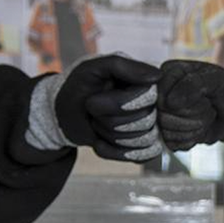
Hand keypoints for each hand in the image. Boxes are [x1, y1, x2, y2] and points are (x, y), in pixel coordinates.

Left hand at [24, 54, 162, 160]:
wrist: (65, 112)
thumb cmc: (79, 86)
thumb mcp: (93, 68)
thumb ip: (124, 66)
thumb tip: (158, 76)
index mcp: (144, 80)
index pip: (148, 96)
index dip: (119, 104)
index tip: (92, 101)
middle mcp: (152, 102)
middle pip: (144, 121)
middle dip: (109, 120)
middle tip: (93, 111)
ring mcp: (149, 126)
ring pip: (141, 140)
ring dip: (109, 135)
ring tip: (97, 123)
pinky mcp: (142, 147)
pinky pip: (140, 156)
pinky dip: (112, 152)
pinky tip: (98, 142)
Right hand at [158, 60, 223, 150]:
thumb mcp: (216, 81)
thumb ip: (193, 84)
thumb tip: (170, 101)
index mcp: (170, 72)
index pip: (161, 92)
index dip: (183, 100)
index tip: (203, 96)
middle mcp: (163, 92)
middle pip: (162, 113)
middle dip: (191, 115)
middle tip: (208, 108)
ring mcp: (165, 113)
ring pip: (166, 130)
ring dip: (193, 128)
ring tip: (206, 118)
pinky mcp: (169, 132)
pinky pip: (170, 143)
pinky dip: (190, 139)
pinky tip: (201, 130)